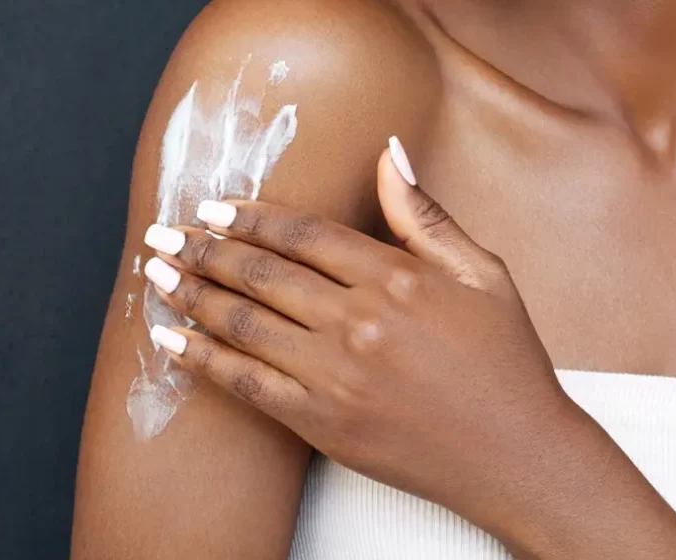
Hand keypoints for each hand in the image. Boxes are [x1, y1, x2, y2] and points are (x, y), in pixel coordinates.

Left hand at [142, 138, 567, 533]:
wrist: (517, 454)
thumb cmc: (506, 363)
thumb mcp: (483, 275)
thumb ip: (426, 216)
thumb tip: (390, 153)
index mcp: (396, 277)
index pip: (303, 233)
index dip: (251, 217)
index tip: (214, 207)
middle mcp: (358, 320)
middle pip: (262, 273)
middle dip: (205, 249)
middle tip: (165, 234)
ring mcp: (336, 375)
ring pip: (244, 323)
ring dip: (193, 294)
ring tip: (158, 274)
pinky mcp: (322, 423)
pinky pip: (247, 384)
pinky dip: (203, 360)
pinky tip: (172, 341)